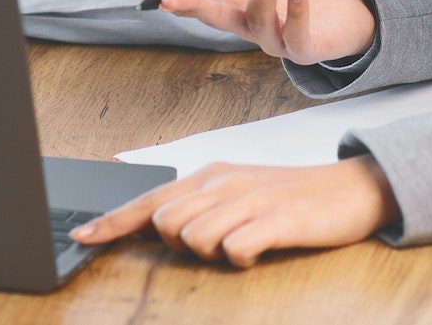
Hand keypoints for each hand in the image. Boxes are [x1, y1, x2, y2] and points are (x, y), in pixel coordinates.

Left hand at [70, 156, 400, 265]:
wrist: (350, 189)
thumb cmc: (287, 197)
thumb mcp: (237, 194)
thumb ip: (198, 207)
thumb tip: (158, 227)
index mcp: (210, 175)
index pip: (149, 200)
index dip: (112, 221)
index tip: (82, 236)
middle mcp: (224, 182)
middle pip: (167, 223)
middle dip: (180, 243)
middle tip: (220, 239)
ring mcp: (251, 199)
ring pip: (196, 237)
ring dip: (213, 251)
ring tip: (243, 242)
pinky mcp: (277, 219)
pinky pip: (236, 248)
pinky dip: (241, 257)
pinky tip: (259, 249)